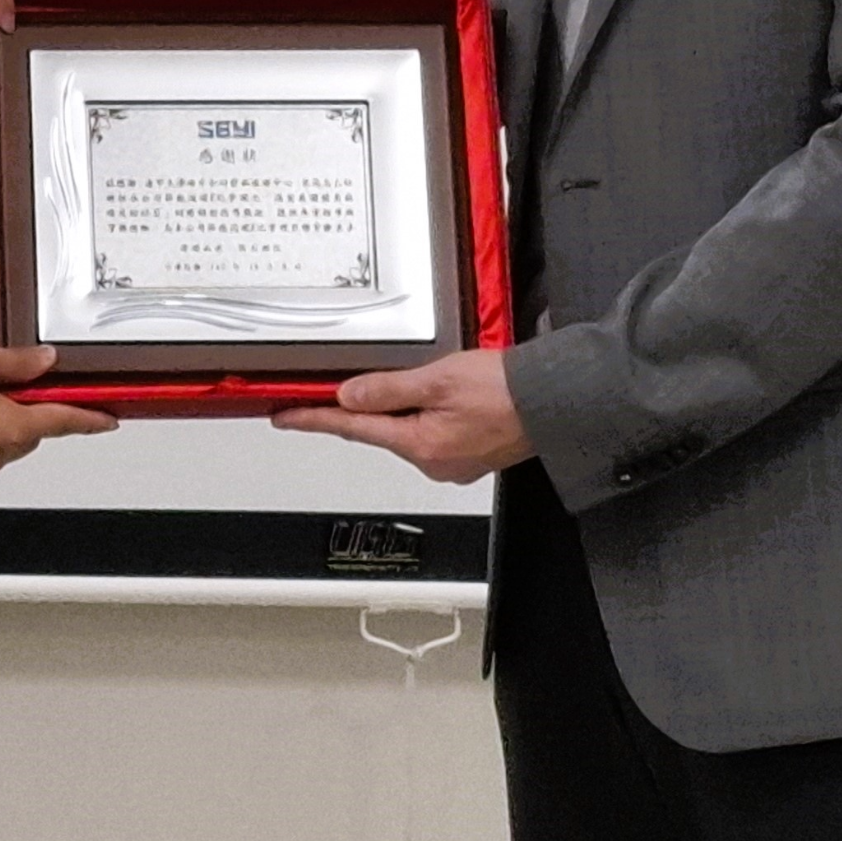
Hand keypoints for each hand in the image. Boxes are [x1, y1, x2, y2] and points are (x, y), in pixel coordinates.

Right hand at [0, 341, 116, 473]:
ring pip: (7, 437)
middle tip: (14, 375)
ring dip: (3, 414)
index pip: (63, 422)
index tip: (109, 420)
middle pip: (33, 429)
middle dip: (31, 405)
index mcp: (10, 428)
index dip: (90, 419)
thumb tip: (45, 362)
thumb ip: (18, 362)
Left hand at [270, 347, 530, 482]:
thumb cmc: (506, 390)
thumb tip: (348, 397)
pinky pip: (434, 432)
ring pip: (410, 430)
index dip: (314, 419)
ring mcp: (453, 462)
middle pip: (382, 430)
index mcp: (420, 445)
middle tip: (359, 381)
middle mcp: (434, 462)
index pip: (353, 430)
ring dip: (405, 407)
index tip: (285, 417)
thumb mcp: (438, 378)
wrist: (556, 402)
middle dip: (369, 406)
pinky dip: (428, 413)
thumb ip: (388, 389)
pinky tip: (445, 395)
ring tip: (430, 379)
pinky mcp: (470, 454)